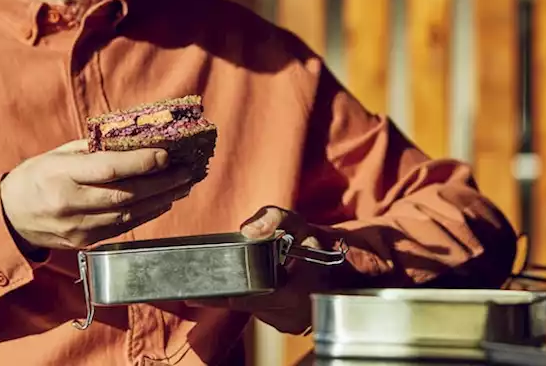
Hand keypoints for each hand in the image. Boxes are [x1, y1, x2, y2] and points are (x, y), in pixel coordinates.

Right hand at [0, 139, 193, 252]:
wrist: (9, 217)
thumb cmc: (36, 177)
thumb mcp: (56, 154)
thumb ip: (93, 149)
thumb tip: (132, 139)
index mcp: (61, 175)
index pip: (109, 169)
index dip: (142, 162)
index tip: (166, 154)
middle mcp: (71, 204)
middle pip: (126, 194)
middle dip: (162, 183)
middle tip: (188, 171)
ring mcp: (78, 228)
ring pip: (129, 213)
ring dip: (161, 200)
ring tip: (184, 186)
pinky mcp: (85, 243)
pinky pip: (122, 227)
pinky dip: (146, 214)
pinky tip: (164, 202)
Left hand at [188, 206, 340, 334]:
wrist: (351, 266)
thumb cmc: (322, 244)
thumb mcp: (298, 222)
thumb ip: (272, 218)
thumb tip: (247, 230)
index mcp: (294, 295)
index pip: (246, 299)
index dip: (219, 297)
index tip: (195, 295)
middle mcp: (291, 317)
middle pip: (247, 305)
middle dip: (234, 290)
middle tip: (219, 277)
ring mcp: (292, 325)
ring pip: (257, 310)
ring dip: (252, 294)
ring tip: (256, 275)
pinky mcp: (291, 327)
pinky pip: (267, 313)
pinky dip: (263, 299)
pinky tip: (269, 285)